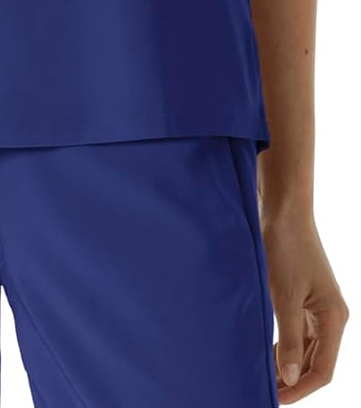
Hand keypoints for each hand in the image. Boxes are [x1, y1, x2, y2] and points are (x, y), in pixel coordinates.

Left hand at [262, 204, 349, 400]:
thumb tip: (290, 377)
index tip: (276, 399)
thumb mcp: (284, 296)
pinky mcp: (305, 297)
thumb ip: (289, 338)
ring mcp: (318, 307)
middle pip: (316, 363)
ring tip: (264, 377)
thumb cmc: (286, 247)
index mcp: (333, 318)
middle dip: (294, 381)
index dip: (300, 389)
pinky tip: (267, 352)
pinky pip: (299, 333)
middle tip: (265, 392)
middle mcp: (331, 316)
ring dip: (289, 365)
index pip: (322, 370)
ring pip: (307, 349)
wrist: (283, 209)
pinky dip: (285, 346)